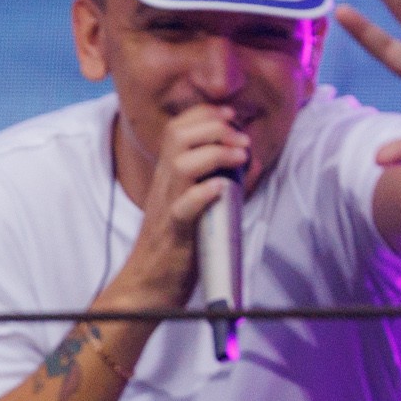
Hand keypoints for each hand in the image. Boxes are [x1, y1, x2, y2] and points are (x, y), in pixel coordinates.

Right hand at [102, 104, 249, 312]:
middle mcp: (164, 185)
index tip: (232, 116)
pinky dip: (203, 194)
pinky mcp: (173, 233)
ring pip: (180, 164)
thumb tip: (252, 160)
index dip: (206, 114)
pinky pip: (182, 207)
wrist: (148, 286)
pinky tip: (222, 188)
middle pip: (179, 136)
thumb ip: (224, 182)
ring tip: (239, 156)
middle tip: (241, 138)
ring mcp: (166, 207)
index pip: (180, 128)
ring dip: (214, 153)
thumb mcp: (199, 206)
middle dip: (214, 127)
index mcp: (168, 176)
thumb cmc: (177, 248)